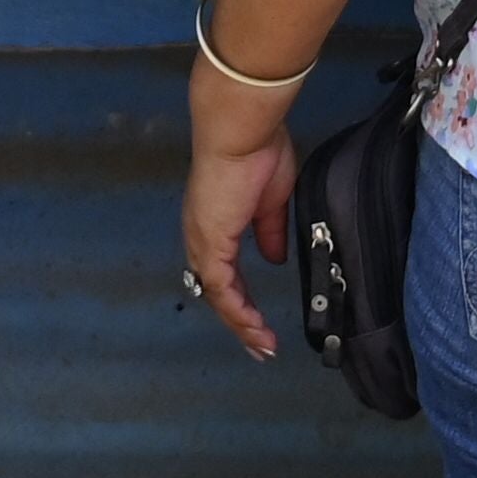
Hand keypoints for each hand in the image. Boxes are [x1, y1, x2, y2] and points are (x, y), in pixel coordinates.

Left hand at [180, 65, 297, 361]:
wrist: (243, 131)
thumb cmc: (257, 151)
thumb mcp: (271, 200)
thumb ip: (269, 231)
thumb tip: (274, 256)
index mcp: (215, 222)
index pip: (223, 271)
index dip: (240, 299)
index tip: (259, 321)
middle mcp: (201, 235)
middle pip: (215, 291)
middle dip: (238, 321)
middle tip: (258, 346)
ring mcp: (202, 240)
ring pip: (216, 296)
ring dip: (240, 324)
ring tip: (262, 346)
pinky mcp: (210, 243)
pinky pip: (221, 289)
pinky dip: (238, 312)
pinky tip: (255, 329)